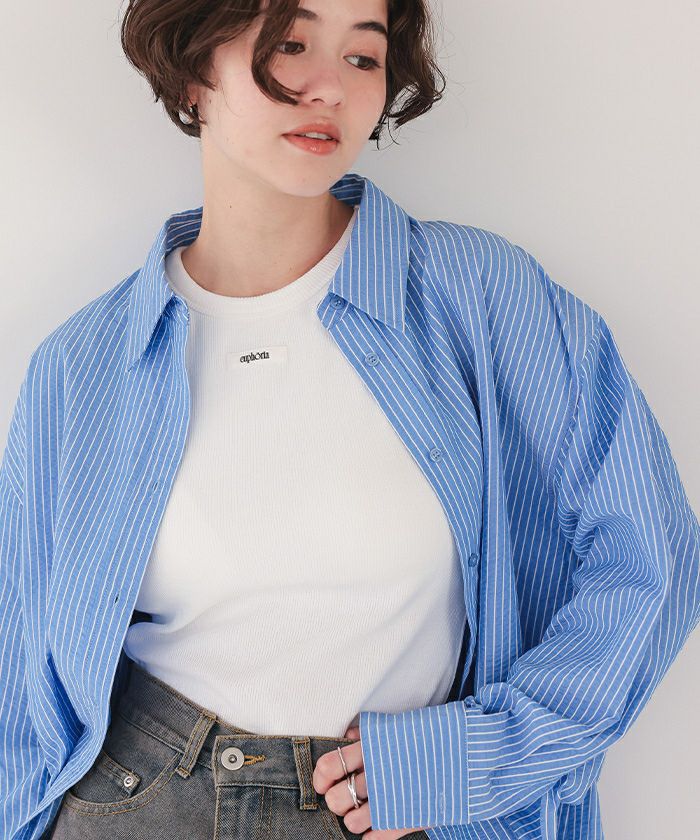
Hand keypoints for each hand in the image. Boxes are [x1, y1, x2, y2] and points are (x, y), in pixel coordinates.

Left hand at [312, 724, 431, 838]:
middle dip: (336, 800)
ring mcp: (394, 798)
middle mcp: (380, 772)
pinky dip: (370, 836)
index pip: (330, 765)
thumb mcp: (399, 726)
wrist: (472, 750)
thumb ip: (370, 733)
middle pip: (337, 798)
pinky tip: (373, 831)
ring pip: (352, 822)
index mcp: (374, 746)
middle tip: (344, 796)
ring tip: (362, 811)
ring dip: (353, 819)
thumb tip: (347, 736)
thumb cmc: (434, 734)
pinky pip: (377, 837)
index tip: (322, 782)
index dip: (319, 777)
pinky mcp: (408, 817)